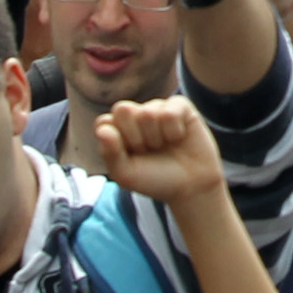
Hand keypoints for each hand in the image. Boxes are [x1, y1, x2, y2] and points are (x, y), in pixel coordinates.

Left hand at [92, 94, 227, 204]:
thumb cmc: (154, 178)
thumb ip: (110, 153)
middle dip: (135, 137)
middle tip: (147, 150)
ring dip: (156, 138)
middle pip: (123, 109)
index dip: (117, 143)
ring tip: (164, 146)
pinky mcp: (180, 106)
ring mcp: (158, 108)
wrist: (190, 186)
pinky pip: (170, 112)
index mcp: (118, 128)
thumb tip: (103, 129)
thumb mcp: (126, 174)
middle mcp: (136, 114)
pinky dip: (174, 131)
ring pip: (148, 113)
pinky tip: (178, 137)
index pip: (104, 123)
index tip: (129, 158)